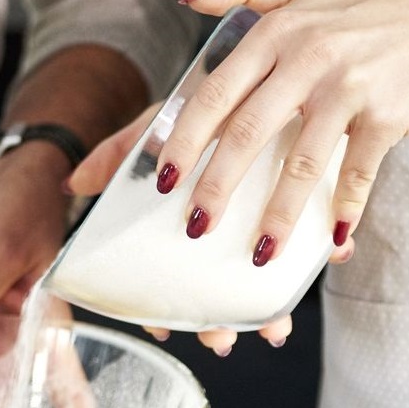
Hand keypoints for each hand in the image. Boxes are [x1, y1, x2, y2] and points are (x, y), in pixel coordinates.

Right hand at [68, 105, 315, 355]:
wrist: (263, 69)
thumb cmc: (205, 110)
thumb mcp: (159, 124)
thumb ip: (120, 156)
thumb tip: (76, 183)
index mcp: (183, 223)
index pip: (166, 282)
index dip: (162, 311)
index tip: (164, 328)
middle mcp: (219, 237)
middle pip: (215, 295)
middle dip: (218, 323)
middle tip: (222, 338)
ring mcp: (261, 225)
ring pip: (263, 285)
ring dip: (270, 311)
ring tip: (274, 327)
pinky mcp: (304, 207)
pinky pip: (315, 241)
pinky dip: (324, 250)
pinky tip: (333, 252)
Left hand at [151, 0, 408, 275]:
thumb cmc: (373, 11)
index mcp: (278, 30)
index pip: (217, 91)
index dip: (186, 138)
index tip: (164, 176)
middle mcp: (308, 55)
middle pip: (247, 131)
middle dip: (216, 186)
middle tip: (195, 226)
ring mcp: (349, 85)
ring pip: (300, 162)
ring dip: (278, 214)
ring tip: (259, 251)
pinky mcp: (387, 113)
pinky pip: (358, 170)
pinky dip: (345, 206)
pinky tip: (334, 238)